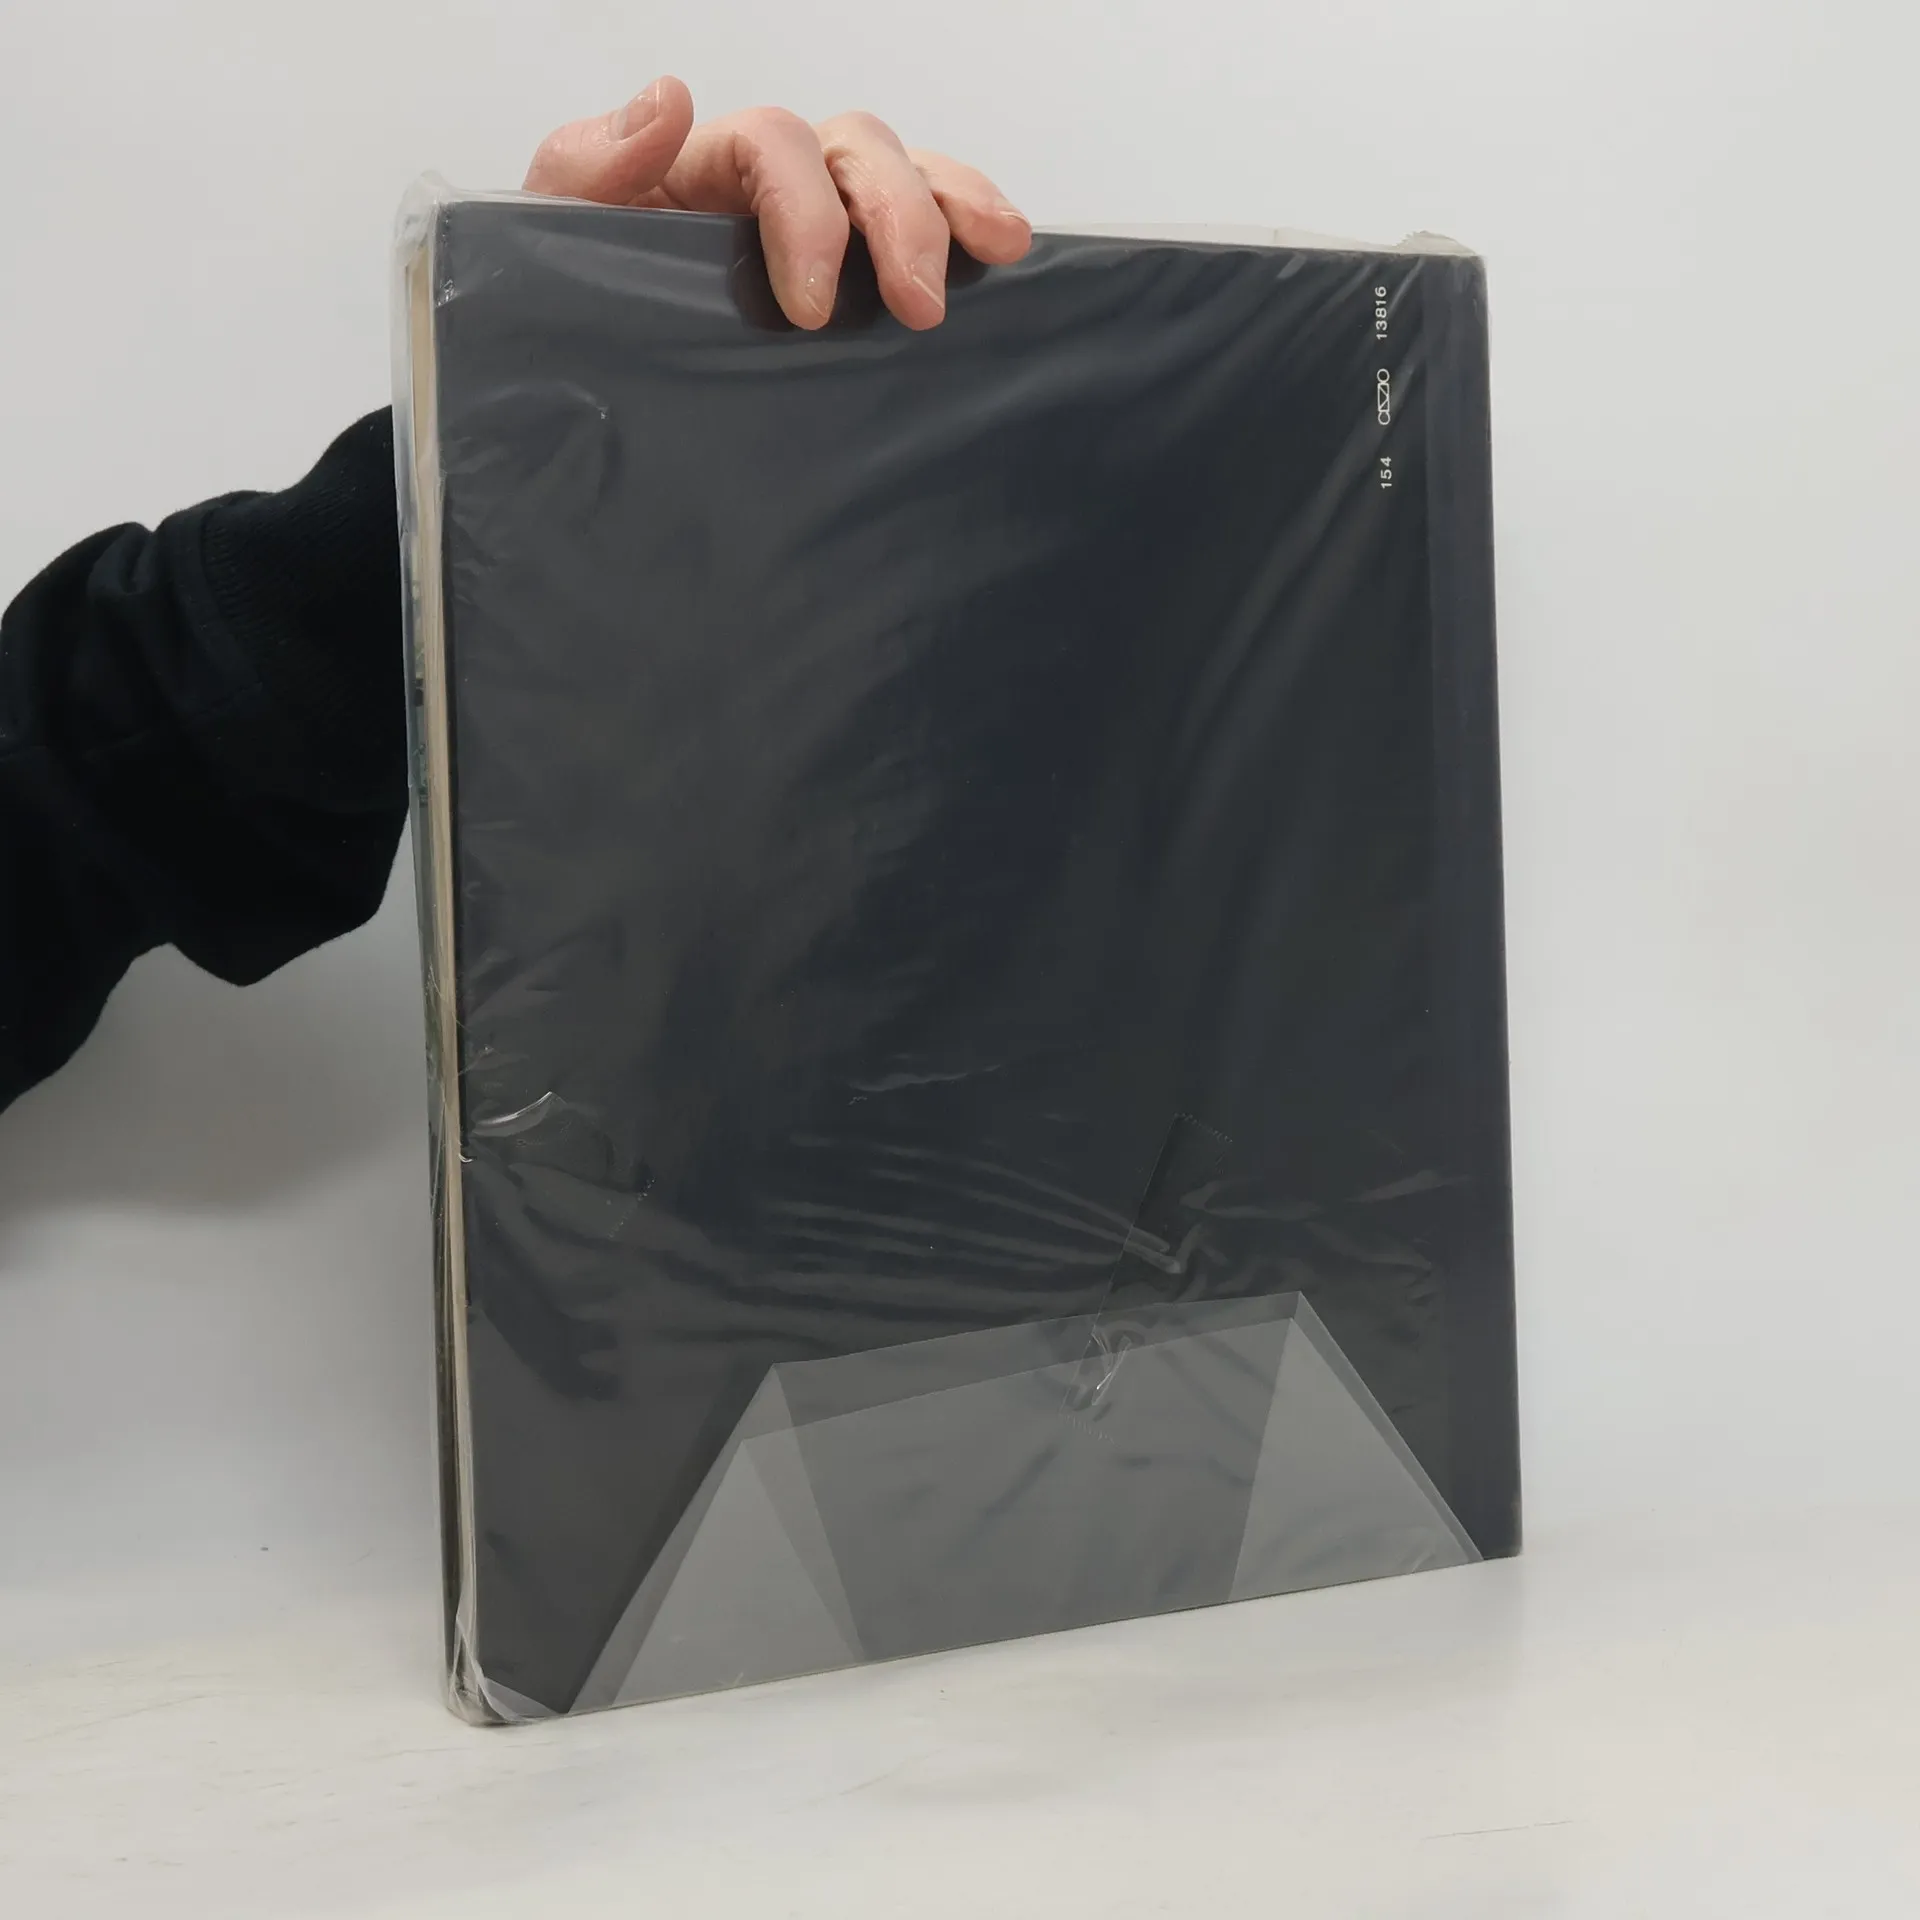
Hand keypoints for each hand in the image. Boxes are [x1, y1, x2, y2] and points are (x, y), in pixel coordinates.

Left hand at [523, 77, 1030, 331]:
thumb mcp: (552, 237)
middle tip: (920, 306)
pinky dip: (969, 226)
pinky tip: (1006, 256)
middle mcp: (773, 184)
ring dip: (955, 208)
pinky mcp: (857, 280)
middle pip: (857, 150)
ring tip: (1001, 252)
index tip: (810, 310)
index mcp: (700, 167)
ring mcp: (824, 226)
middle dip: (899, 218)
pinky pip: (924, 227)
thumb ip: (588, 169)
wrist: (585, 394)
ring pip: (903, 175)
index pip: (774, 147)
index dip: (805, 214)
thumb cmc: (570, 313)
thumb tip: (668, 97)